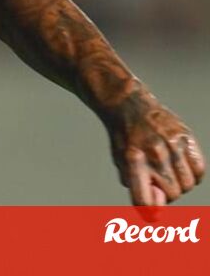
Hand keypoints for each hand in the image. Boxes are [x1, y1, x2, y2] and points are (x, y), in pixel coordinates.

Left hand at [105, 93, 203, 213]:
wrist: (128, 105)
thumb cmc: (124, 138)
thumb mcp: (121, 162)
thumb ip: (136, 186)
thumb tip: (157, 211)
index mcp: (132, 161)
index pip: (144, 199)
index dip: (150, 211)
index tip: (152, 214)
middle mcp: (154, 154)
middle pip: (172, 194)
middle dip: (166, 194)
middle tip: (159, 182)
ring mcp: (172, 145)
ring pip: (187, 185)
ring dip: (180, 185)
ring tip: (169, 172)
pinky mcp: (186, 137)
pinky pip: (199, 171)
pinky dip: (193, 175)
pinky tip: (182, 167)